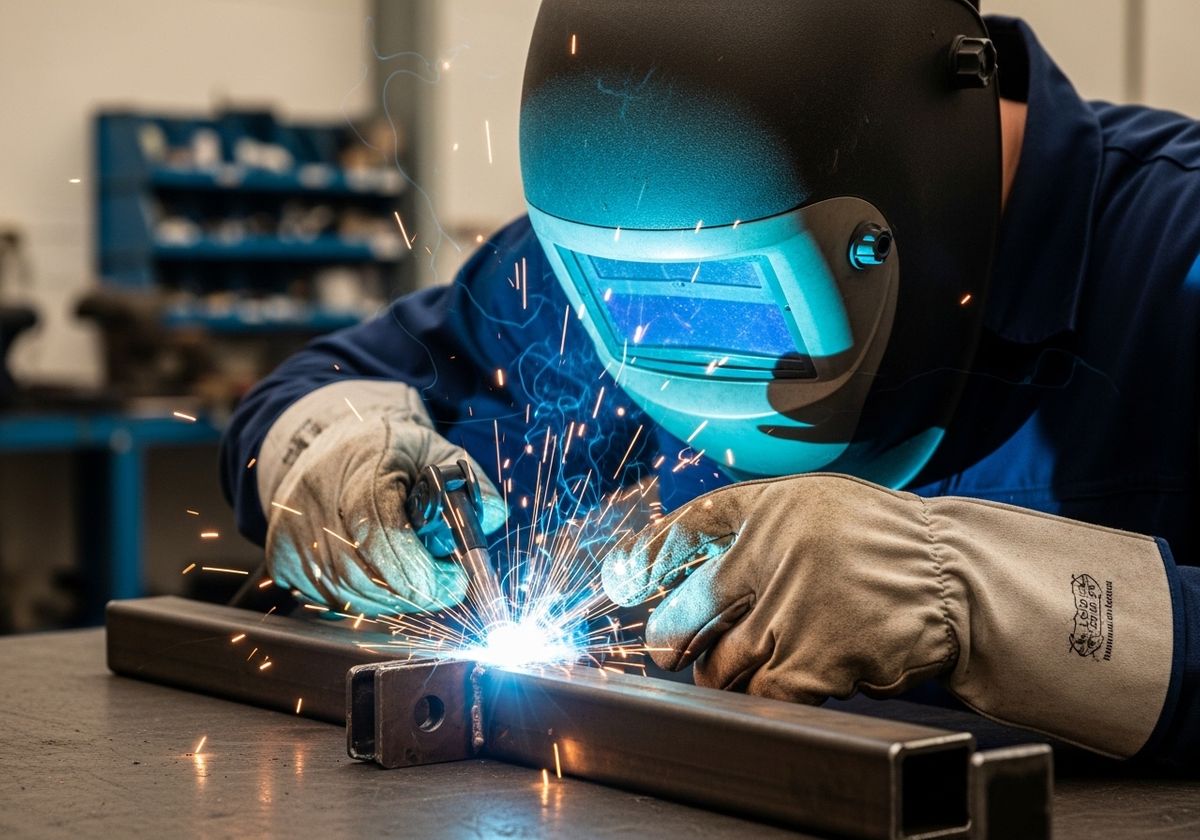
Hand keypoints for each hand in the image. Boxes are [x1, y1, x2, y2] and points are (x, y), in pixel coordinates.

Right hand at [258, 381, 504, 616]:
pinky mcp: (281, 561)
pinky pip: (333, 602)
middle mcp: (316, 502)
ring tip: (414, 572)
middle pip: (371, 576)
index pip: (384, 535)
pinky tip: (380, 573)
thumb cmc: (387, 450)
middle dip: (419, 588)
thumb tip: (493, 518)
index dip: (426, 570)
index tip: (457, 578)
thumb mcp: (438, 452)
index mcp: (358, 467)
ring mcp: (292, 535)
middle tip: (443, 580)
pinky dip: (366, 599)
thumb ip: (472, 486)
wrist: (327, 444)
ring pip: (354, 597)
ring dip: (395, 598)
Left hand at [602, 473, 1172, 757]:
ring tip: (721, 672)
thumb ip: (762, 526)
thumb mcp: (822, 507)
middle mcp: (770, 554)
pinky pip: (762, 692)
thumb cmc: (888, 543)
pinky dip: (764, 695)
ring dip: (717, 673)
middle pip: (686, 606)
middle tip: (663, 648)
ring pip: (720, 661)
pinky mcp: (812, 659)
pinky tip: (779, 684)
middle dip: (666, 637)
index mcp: (770, 507)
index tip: (622, 577)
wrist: (956, 580)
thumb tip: (694, 556)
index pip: (685, 527)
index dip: (646, 556)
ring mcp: (789, 610)